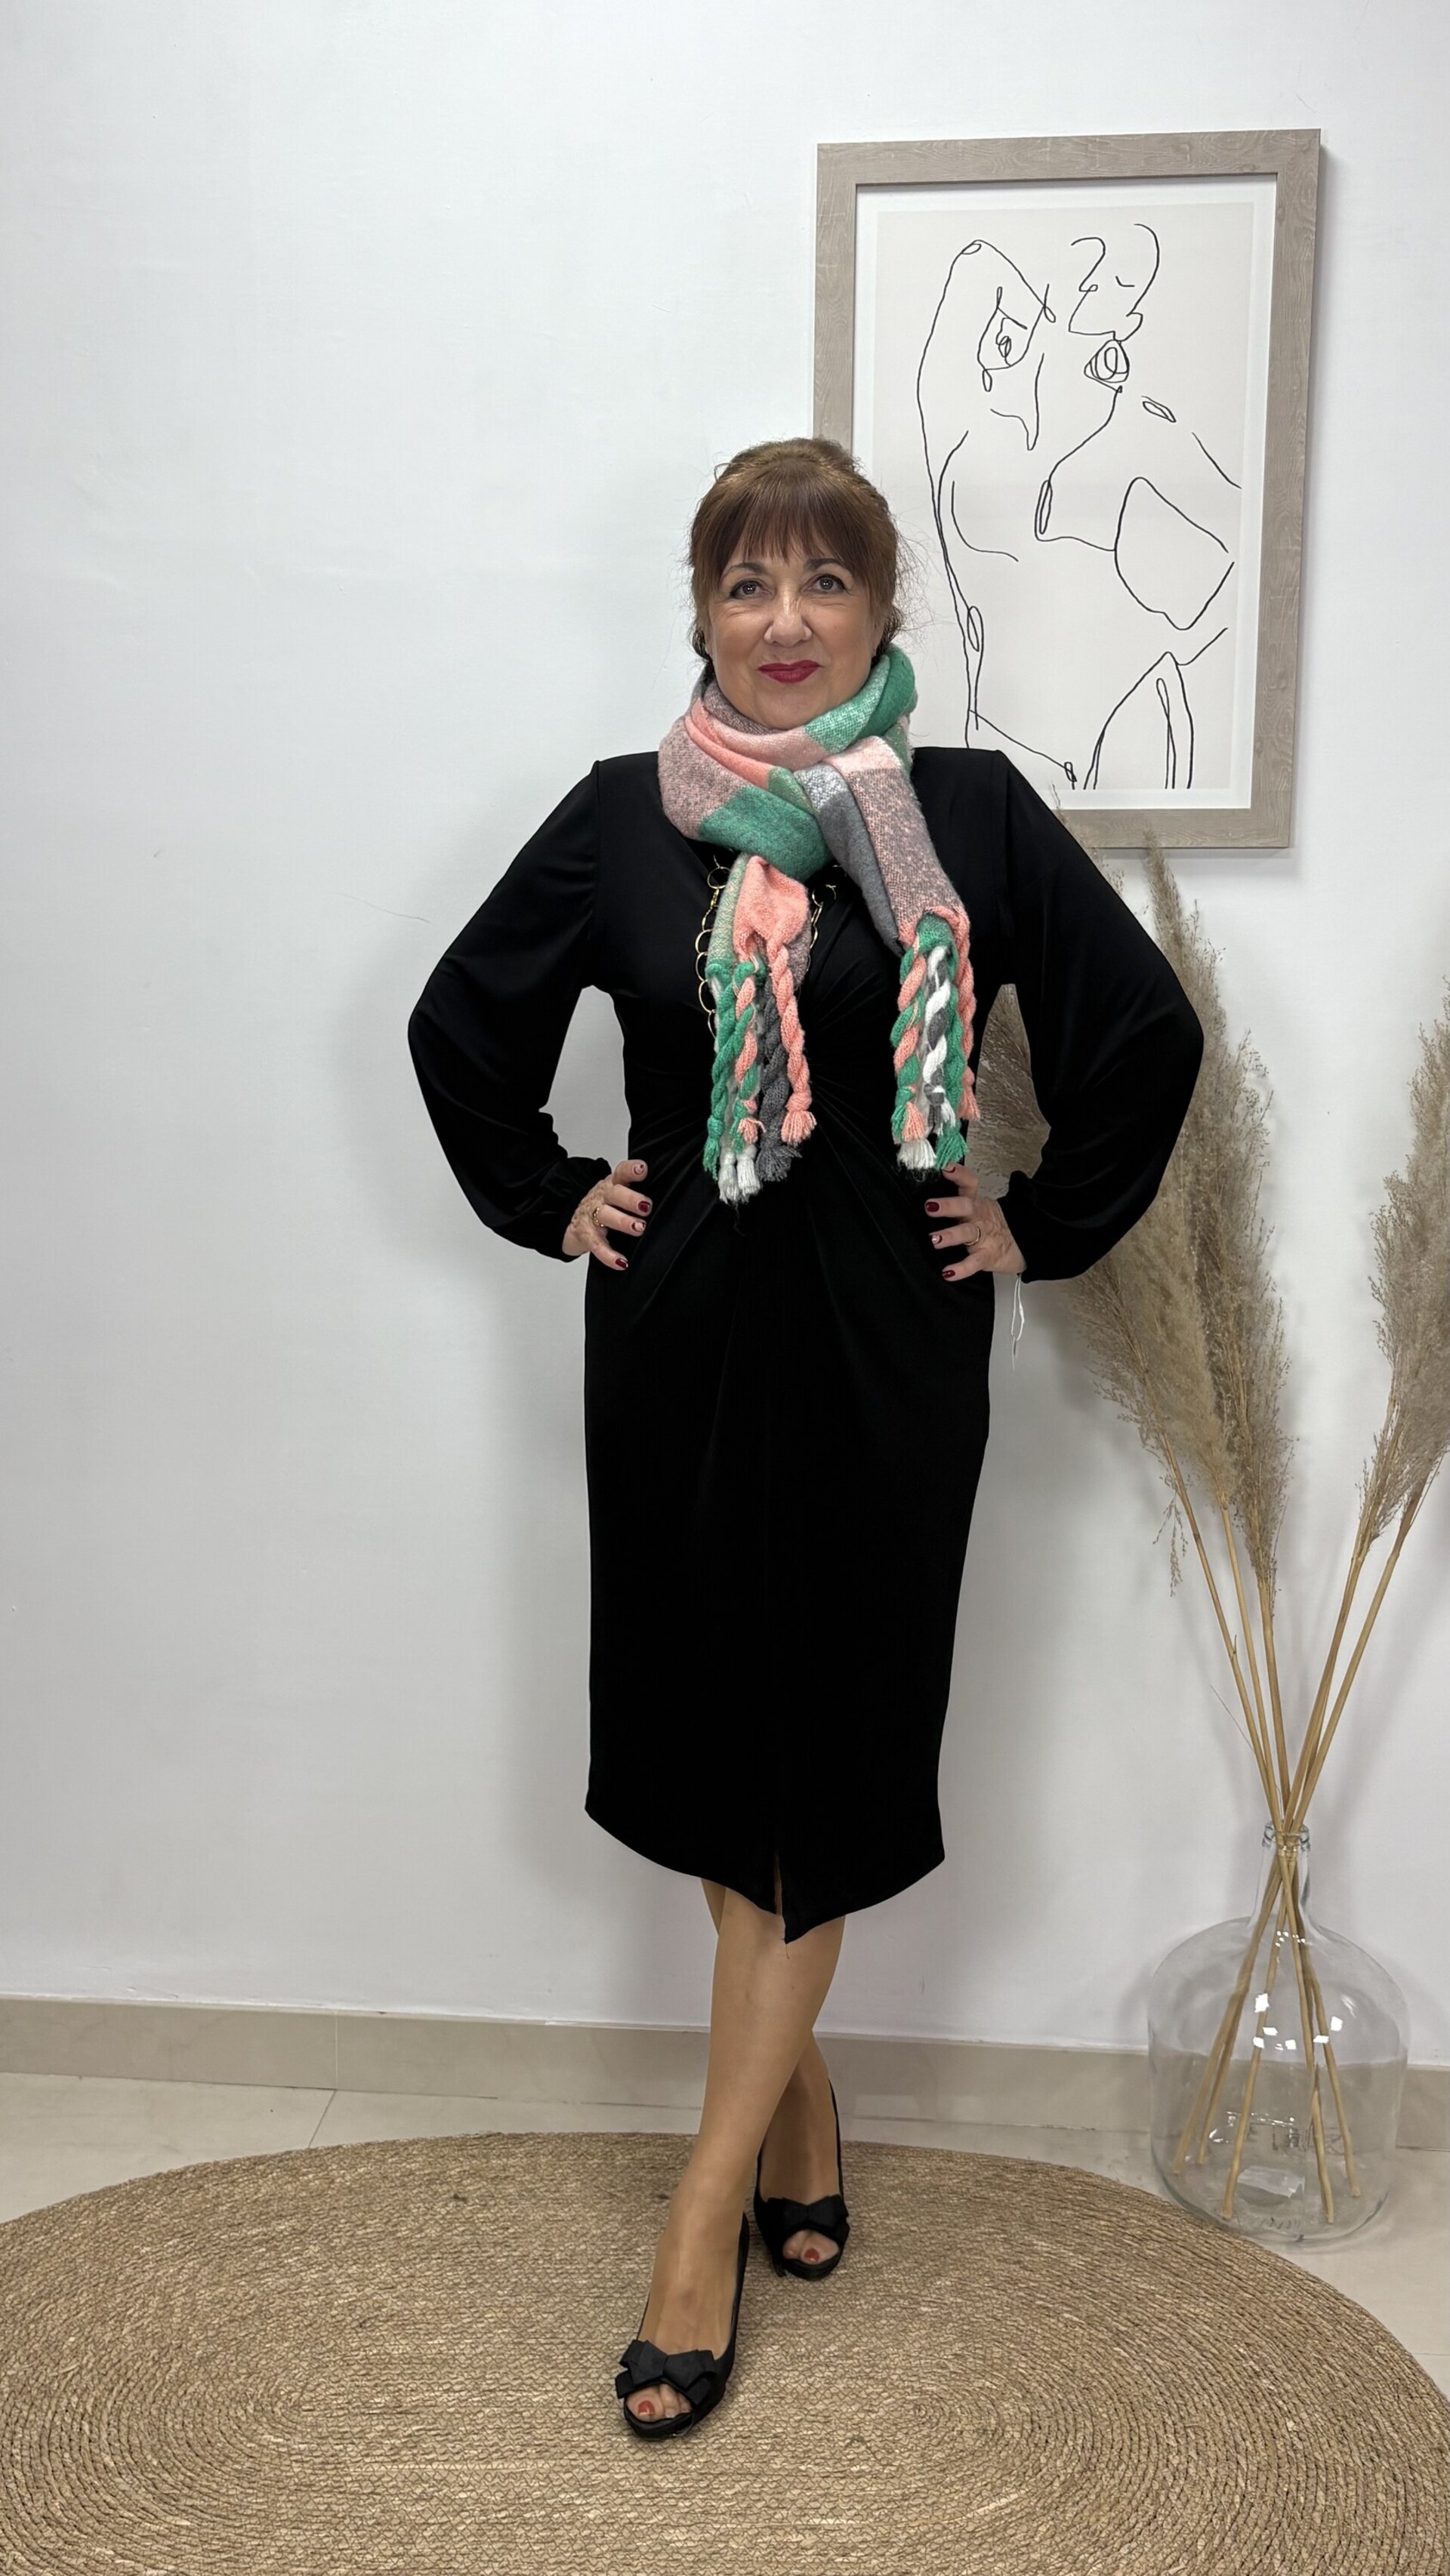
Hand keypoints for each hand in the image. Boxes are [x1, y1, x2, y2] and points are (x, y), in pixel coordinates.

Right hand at [562, 1158, 650, 1265]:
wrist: (575, 1222)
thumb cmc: (605, 1206)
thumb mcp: (619, 1193)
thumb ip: (638, 1191)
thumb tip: (672, 1196)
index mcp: (613, 1184)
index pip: (621, 1172)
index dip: (631, 1169)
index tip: (642, 1170)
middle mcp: (602, 1197)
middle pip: (614, 1193)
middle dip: (631, 1199)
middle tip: (646, 1207)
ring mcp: (592, 1216)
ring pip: (606, 1216)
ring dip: (623, 1222)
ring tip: (639, 1229)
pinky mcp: (587, 1236)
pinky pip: (598, 1246)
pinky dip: (609, 1256)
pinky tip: (622, 1262)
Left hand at [924, 1162, 1024, 1279]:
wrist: (1023, 1245)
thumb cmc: (991, 1226)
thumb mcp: (978, 1209)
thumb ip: (958, 1202)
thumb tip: (929, 1194)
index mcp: (975, 1203)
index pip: (969, 1183)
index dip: (959, 1174)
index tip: (945, 1168)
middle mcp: (978, 1217)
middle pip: (965, 1206)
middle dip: (948, 1205)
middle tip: (930, 1206)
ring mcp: (984, 1236)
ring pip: (967, 1233)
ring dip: (950, 1235)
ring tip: (934, 1239)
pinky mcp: (987, 1256)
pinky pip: (974, 1263)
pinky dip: (961, 1269)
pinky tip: (948, 1273)